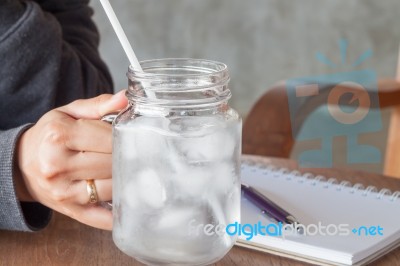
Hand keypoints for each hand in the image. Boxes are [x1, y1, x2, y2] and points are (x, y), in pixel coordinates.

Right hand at [16, 91, 127, 229]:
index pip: (108, 139)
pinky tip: (130, 202)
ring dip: (126, 180)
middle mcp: (57, 165)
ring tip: (133, 171)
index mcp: (59, 136)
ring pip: (111, 188)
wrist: (22, 163)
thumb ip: (100, 105)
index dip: (125, 138)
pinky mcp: (69, 210)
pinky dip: (118, 212)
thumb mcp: (70, 113)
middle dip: (127, 157)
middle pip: (111, 163)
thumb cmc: (51, 135)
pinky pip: (102, 217)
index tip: (134, 137)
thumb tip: (126, 98)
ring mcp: (63, 191)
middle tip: (138, 154)